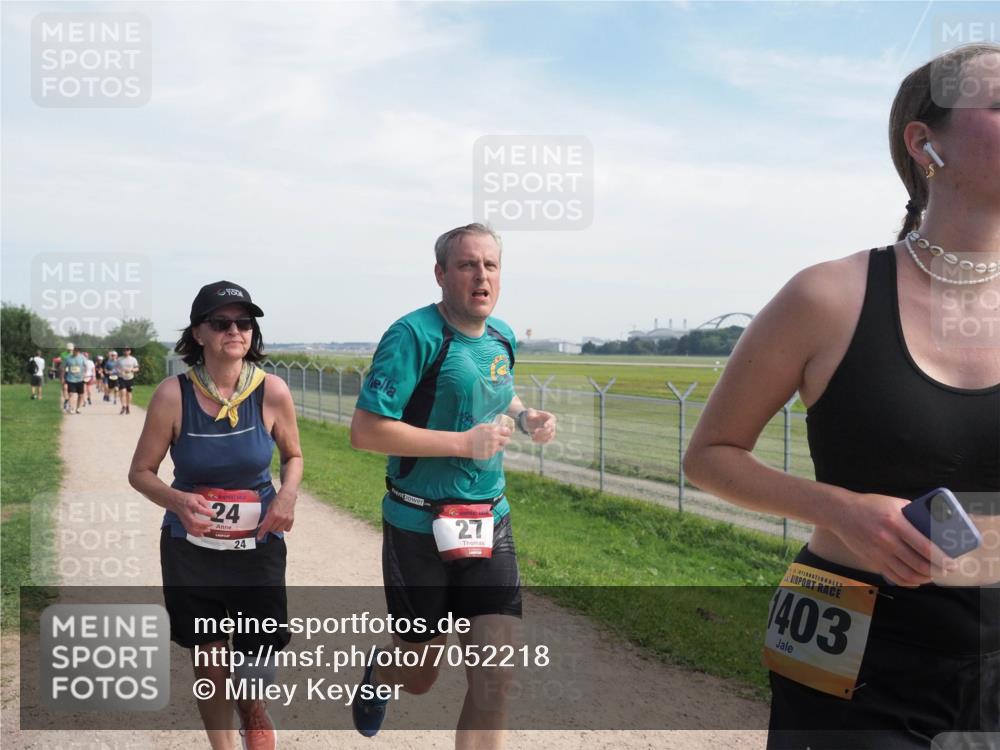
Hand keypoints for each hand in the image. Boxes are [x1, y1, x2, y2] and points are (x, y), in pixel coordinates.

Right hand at [172, 492, 215, 536]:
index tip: (214, 515)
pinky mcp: (184, 523)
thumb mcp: (198, 496)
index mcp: (191, 504)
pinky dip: (195, 534)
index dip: (207, 513)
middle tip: (211, 524)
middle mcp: (187, 513)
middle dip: (203, 524)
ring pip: (190, 528)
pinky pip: (189, 530)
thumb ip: (205, 503)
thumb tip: (210, 510)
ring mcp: (184, 519)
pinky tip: (201, 534)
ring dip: (200, 531)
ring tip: (208, 530)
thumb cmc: (188, 499)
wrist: (175, 501)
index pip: (198, 509)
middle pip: (193, 521)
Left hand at [256, 491, 295, 539]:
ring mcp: (287, 519)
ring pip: (279, 530)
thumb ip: (266, 517)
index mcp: (273, 514)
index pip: (266, 526)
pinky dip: (283, 527)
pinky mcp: (291, 520)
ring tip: (276, 522)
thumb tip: (261, 526)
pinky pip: (286, 529)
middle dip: (269, 528)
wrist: (288, 495)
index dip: (261, 533)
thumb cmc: (277, 500)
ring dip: (276, 528)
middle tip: (269, 523)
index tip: (259, 537)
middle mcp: (280, 518)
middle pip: (272, 529)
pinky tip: (282, 522)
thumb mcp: (269, 508)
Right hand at [464, 423, 511, 459]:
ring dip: (499, 446)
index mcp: (494, 430)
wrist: (463, 443)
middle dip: (505, 440)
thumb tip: (503, 428)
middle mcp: (495, 439)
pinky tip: (486, 448)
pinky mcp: (490, 454)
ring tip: (491, 444)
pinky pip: (495, 452)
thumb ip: (493, 426)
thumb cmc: (472, 433)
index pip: (508, 431)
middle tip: (500, 440)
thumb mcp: (483, 426)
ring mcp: (493, 447)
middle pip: (507, 440)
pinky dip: (492, 450)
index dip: (507, 432)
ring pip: (502, 447)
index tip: (506, 433)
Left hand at [521, 408, 555, 443]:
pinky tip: (533, 439)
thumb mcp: (529, 412)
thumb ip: (530, 413)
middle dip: (543, 431)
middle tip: (535, 431)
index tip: (544, 426)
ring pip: (549, 436)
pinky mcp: (548, 437)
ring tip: (532, 436)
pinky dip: (540, 441)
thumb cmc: (530, 415)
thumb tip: (531, 416)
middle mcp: (552, 424)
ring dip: (541, 437)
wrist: (529, 422)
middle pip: (551, 429)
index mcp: (549, 417)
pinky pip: (546, 441)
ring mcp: (551, 431)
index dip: (549, 423)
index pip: (552, 420)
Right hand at [831, 493, 956, 586]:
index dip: (941, 558)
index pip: (924, 546)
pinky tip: (916, 579)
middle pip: (918, 564)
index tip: (952, 563)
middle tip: (946, 570)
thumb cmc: (870, 505)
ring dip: (924, 578)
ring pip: (907, 574)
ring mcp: (879, 552)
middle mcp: (887, 540)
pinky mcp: (872, 560)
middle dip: (936, 570)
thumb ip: (913, 514)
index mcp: (895, 523)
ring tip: (932, 575)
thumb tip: (933, 525)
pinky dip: (908, 582)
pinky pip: (894, 577)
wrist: (841, 513)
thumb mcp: (894, 503)